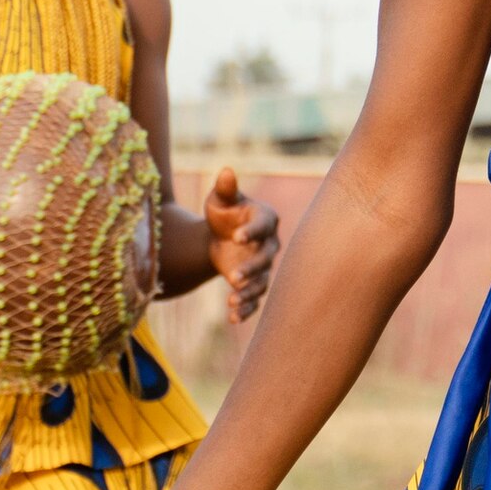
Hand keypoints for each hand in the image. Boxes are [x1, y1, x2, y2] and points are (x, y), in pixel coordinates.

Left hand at [203, 168, 278, 323]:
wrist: (221, 237)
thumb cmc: (224, 212)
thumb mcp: (220, 199)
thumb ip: (225, 188)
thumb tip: (226, 171)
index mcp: (265, 219)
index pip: (263, 225)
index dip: (252, 231)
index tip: (237, 237)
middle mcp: (270, 243)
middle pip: (266, 258)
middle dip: (252, 268)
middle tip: (233, 277)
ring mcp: (264, 265)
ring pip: (262, 282)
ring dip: (249, 293)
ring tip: (232, 302)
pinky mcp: (254, 282)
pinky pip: (254, 298)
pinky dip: (246, 309)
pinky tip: (233, 317)